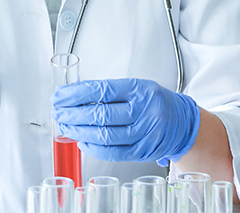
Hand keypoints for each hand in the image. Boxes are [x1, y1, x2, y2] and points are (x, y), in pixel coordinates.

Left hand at [51, 78, 199, 165]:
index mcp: (138, 89)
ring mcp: (144, 133)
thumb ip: (108, 91)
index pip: (100, 90)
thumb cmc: (153, 101)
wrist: (182, 123)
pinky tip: (81, 141)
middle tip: (57, 111)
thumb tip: (73, 95)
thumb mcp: (135, 86)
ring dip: (79, 131)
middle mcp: (142, 111)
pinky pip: (114, 152)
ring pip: (105, 134)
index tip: (60, 95)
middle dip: (73, 113)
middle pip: (100, 113)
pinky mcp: (143, 151)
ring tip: (65, 126)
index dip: (76, 94)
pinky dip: (94, 148)